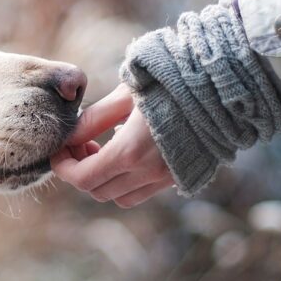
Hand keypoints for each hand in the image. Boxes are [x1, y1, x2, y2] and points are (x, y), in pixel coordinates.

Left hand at [53, 84, 174, 206]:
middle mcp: (148, 173)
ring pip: (119, 197)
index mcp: (130, 152)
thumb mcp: (125, 95)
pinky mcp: (180, 177)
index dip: (63, 167)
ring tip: (102, 148)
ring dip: (103, 179)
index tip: (58, 150)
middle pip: (97, 191)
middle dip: (80, 171)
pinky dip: (126, 181)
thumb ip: (94, 119)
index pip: (82, 178)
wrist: (222, 88)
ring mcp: (166, 178)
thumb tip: (68, 136)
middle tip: (80, 144)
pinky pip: (142, 192)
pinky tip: (127, 151)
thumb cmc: (170, 83)